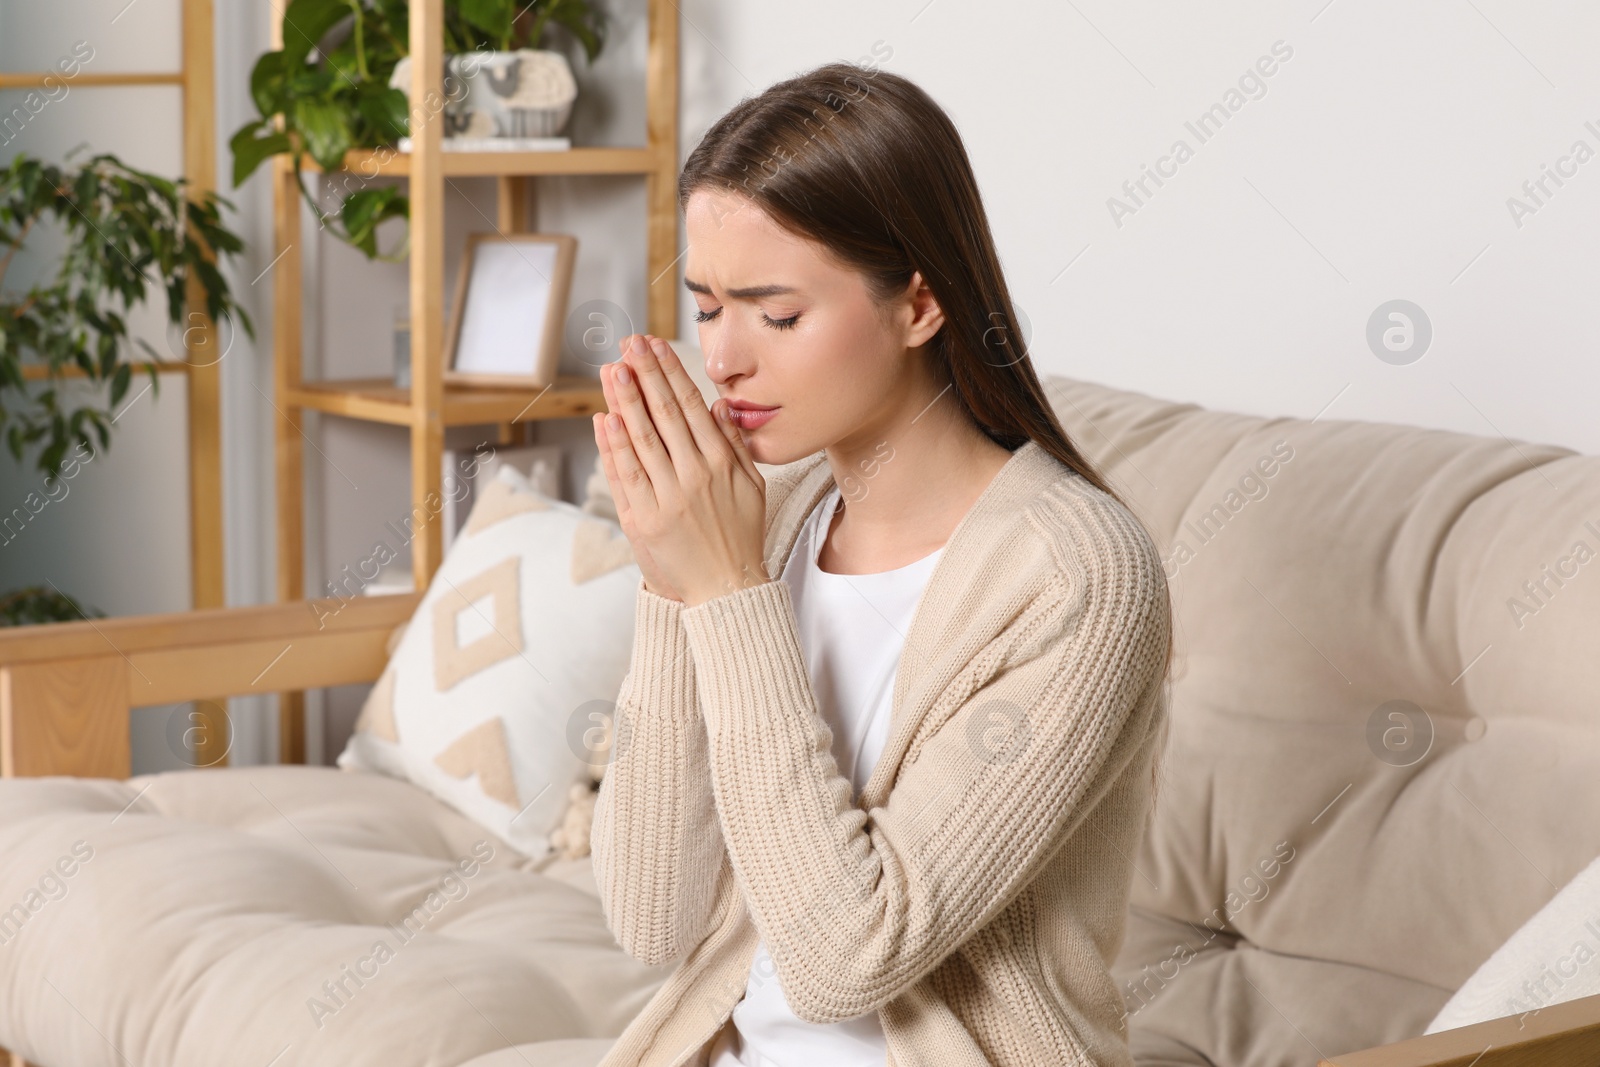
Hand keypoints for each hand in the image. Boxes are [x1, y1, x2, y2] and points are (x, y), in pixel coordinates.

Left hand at [592, 334, 768, 607]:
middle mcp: (694, 476)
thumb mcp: (752, 486)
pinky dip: (613, 446)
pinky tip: (605, 418)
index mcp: (721, 463)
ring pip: (641, 439)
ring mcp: (667, 498)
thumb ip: (735, 444)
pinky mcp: (644, 520)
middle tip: (628, 344)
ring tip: (611, 369)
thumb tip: (718, 405)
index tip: (655, 346)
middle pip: (663, 414)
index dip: (670, 373)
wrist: (727, 589)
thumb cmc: (741, 535)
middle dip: (644, 374)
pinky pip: (626, 475)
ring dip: (624, 401)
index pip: (690, 406)